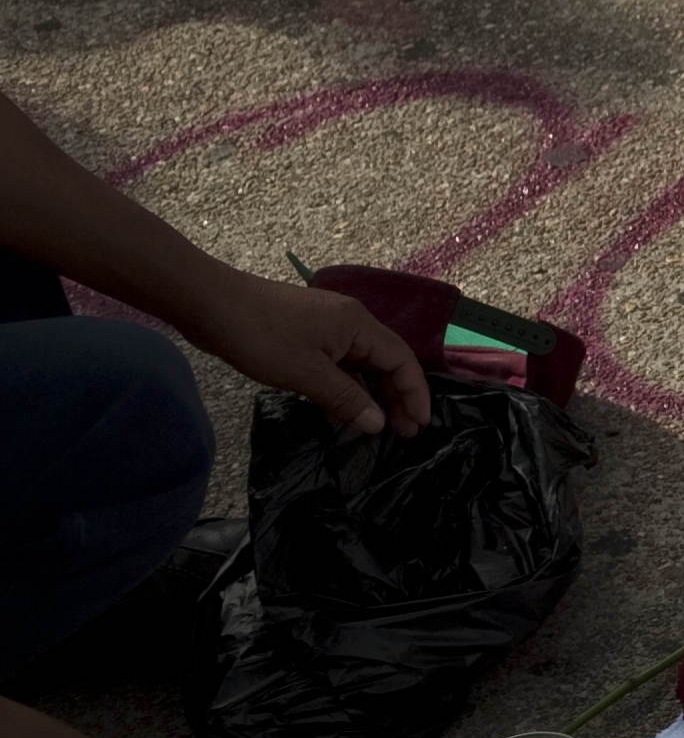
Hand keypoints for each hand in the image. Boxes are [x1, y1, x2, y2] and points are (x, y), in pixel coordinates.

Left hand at [184, 268, 426, 435]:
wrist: (210, 304)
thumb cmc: (261, 336)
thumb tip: (378, 424)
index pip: (402, 361)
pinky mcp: (306, 335)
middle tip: (402, 434)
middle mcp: (351, 323)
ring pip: (360, 365)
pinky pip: (337, 364)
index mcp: (359, 326)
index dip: (415, 393)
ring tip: (374, 427)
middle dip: (396, 397)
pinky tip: (339, 410)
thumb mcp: (305, 373)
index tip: (419, 425)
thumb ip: (345, 398)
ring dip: (369, 395)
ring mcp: (327, 328)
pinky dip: (344, 386)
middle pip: (385, 362)